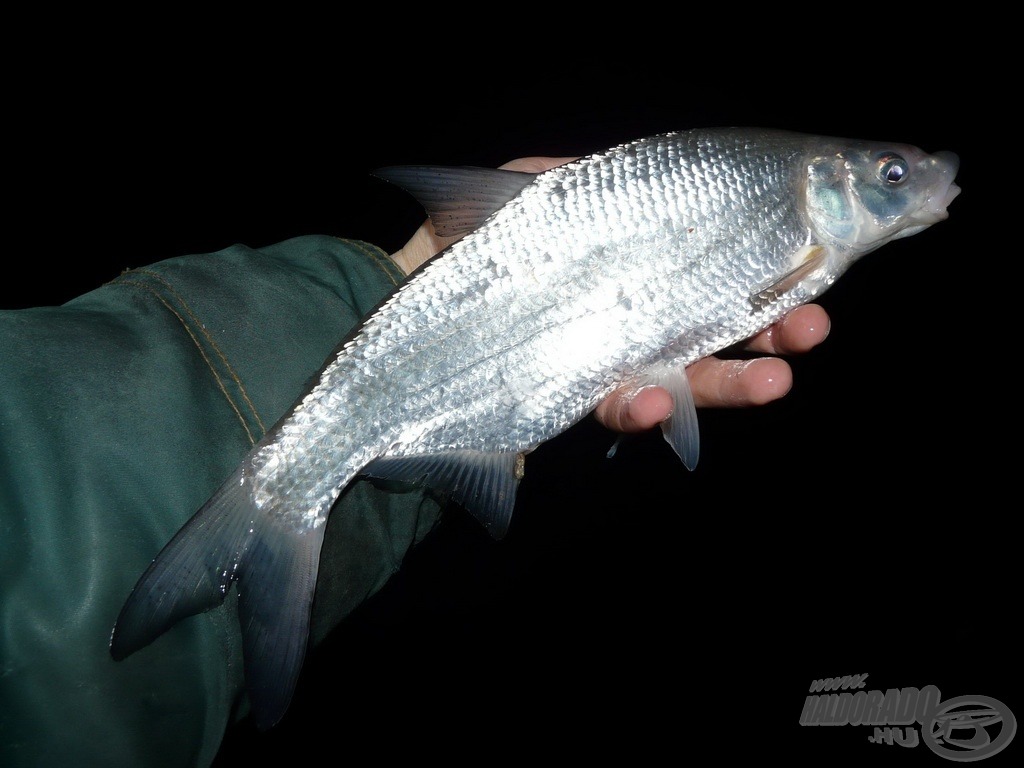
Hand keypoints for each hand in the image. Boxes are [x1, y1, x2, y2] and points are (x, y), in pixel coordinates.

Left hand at [390, 156, 830, 432]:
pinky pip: (613, 404)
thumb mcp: (524, 186)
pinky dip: (637, 408)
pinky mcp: (571, 399)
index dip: (770, 256)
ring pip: (685, 372)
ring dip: (734, 378)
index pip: (717, 253)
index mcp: (633, 254)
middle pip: (716, 318)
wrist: (399, 316)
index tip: (821, 250)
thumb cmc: (464, 243)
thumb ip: (584, 178)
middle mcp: (629, 305)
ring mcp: (606, 355)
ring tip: (779, 378)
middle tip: (814, 324)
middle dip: (772, 323)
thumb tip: (643, 168)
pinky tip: (653, 404)